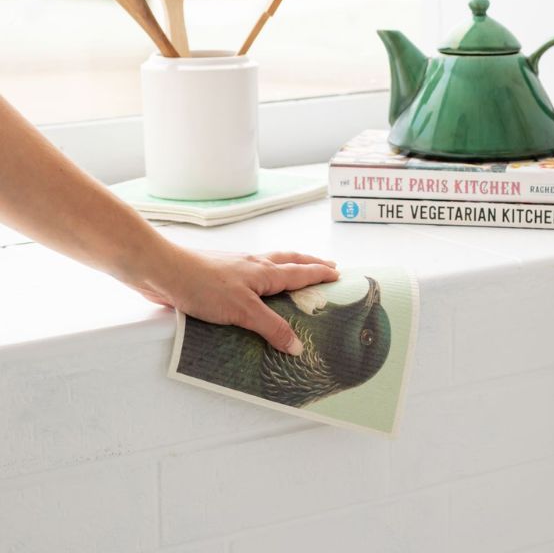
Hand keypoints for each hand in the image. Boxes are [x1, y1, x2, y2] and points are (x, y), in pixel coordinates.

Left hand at [130, 246, 338, 354]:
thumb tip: (297, 346)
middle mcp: (254, 266)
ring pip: (271, 266)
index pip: (301, 272)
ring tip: (298, 274)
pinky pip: (251, 278)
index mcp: (264, 271)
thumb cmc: (202, 284)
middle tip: (327, 266)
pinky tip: (257, 291)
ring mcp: (236, 270)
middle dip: (310, 264)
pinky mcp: (219, 279)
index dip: (320, 274)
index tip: (338, 274)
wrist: (162, 271)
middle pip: (289, 261)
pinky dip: (264, 279)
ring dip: (289, 267)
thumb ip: (271, 327)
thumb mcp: (242, 310)